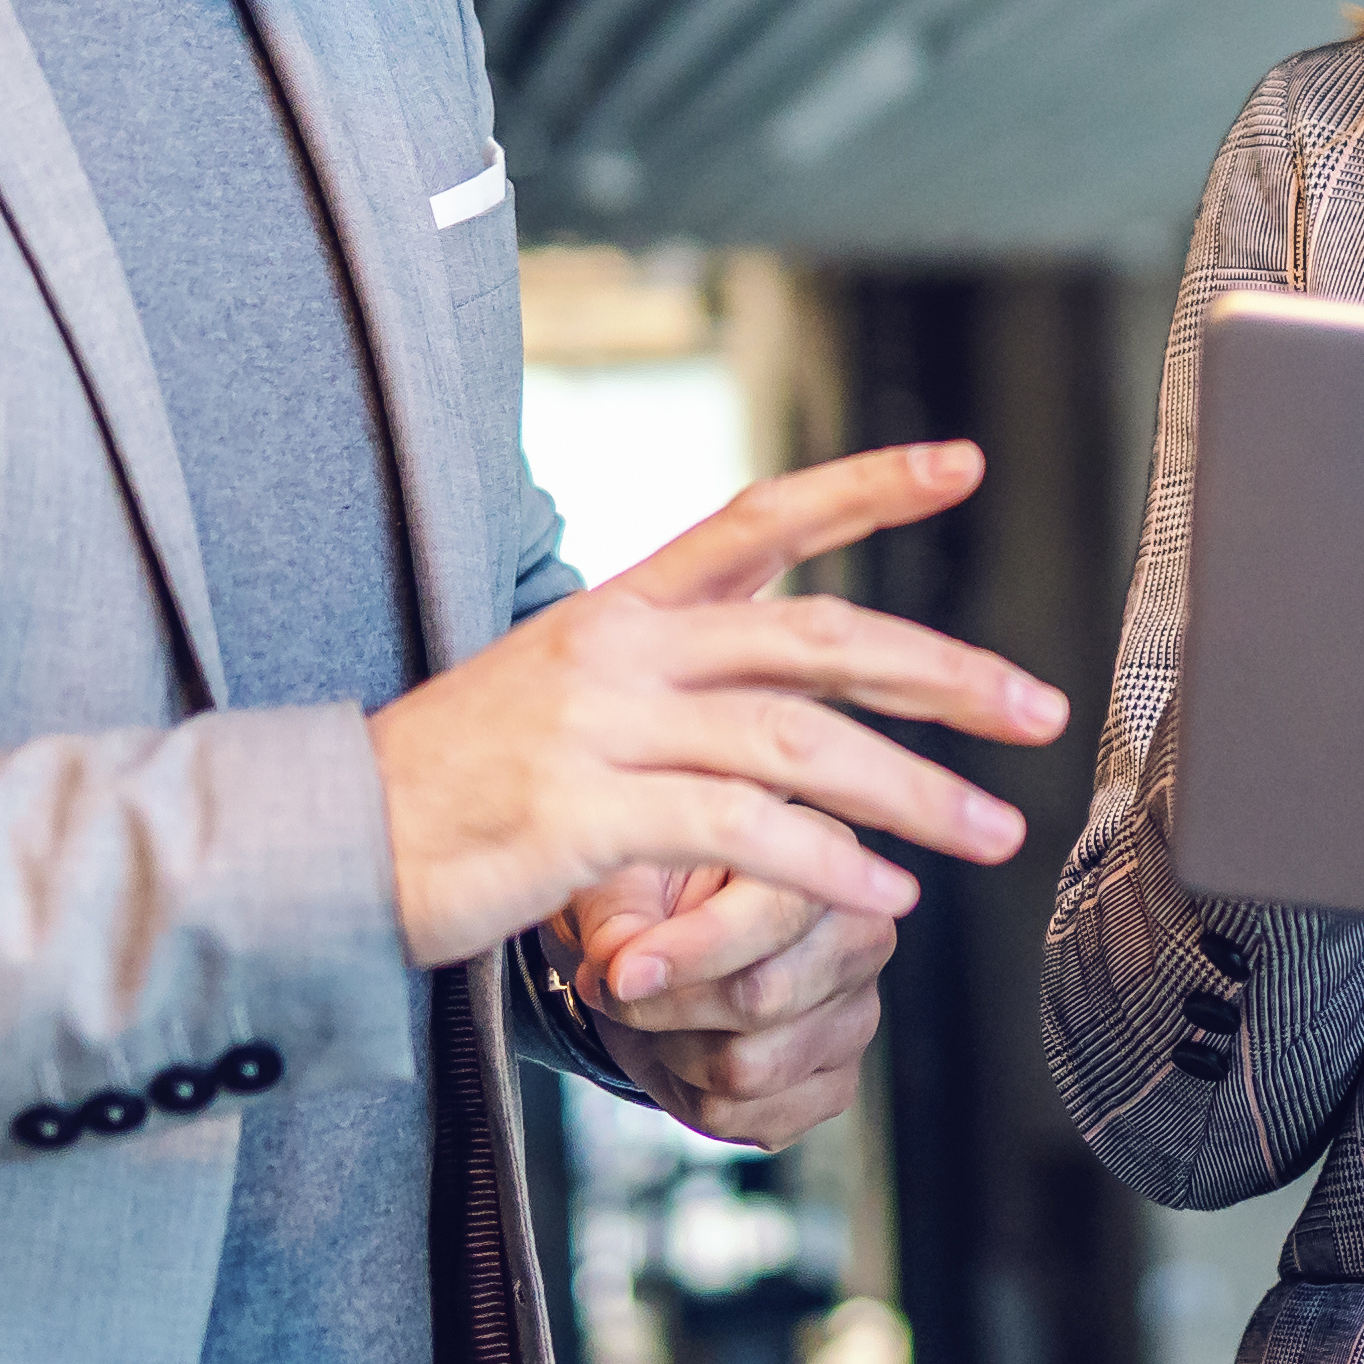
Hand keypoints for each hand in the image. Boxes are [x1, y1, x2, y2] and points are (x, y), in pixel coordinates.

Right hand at [372, 442, 1066, 973]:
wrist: (325, 847)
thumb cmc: (451, 791)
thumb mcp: (555, 700)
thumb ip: (662, 683)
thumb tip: (771, 685)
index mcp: (621, 609)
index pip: (760, 518)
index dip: (864, 487)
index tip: (963, 463)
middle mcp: (619, 650)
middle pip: (816, 638)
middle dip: (943, 673)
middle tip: (1038, 707)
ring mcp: (600, 728)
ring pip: (796, 742)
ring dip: (911, 793)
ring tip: (993, 833)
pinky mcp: (583, 814)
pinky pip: (737, 834)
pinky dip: (824, 868)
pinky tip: (884, 901)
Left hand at [556, 864, 889, 1153]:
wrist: (660, 958)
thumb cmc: (650, 897)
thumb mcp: (619, 878)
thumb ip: (619, 912)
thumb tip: (621, 966)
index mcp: (826, 855)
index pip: (777, 915)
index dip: (694, 950)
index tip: (623, 971)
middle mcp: (863, 936)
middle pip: (765, 999)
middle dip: (669, 1006)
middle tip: (619, 989)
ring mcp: (858, 1018)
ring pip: (749, 1068)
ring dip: (674, 1051)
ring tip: (657, 1015)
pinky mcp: (836, 1086)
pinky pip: (748, 1117)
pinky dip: (691, 1095)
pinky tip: (687, 1050)